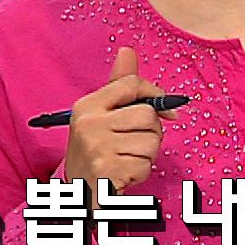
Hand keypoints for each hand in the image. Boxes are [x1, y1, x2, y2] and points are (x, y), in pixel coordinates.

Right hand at [62, 46, 178, 212]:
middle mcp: (90, 123)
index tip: (168, 113)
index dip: (156, 95)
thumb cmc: (95, 152)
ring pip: (152, 141)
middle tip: (137, 145)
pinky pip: (146, 164)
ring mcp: (97, 147)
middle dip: (153, 133)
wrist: (76, 195)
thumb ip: (118, 87)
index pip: (131, 84)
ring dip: (148, 155)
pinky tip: (125, 175)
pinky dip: (142, 172)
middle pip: (148, 115)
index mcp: (88, 105)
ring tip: (129, 160)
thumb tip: (128, 50)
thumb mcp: (100, 116)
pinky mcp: (108, 170)